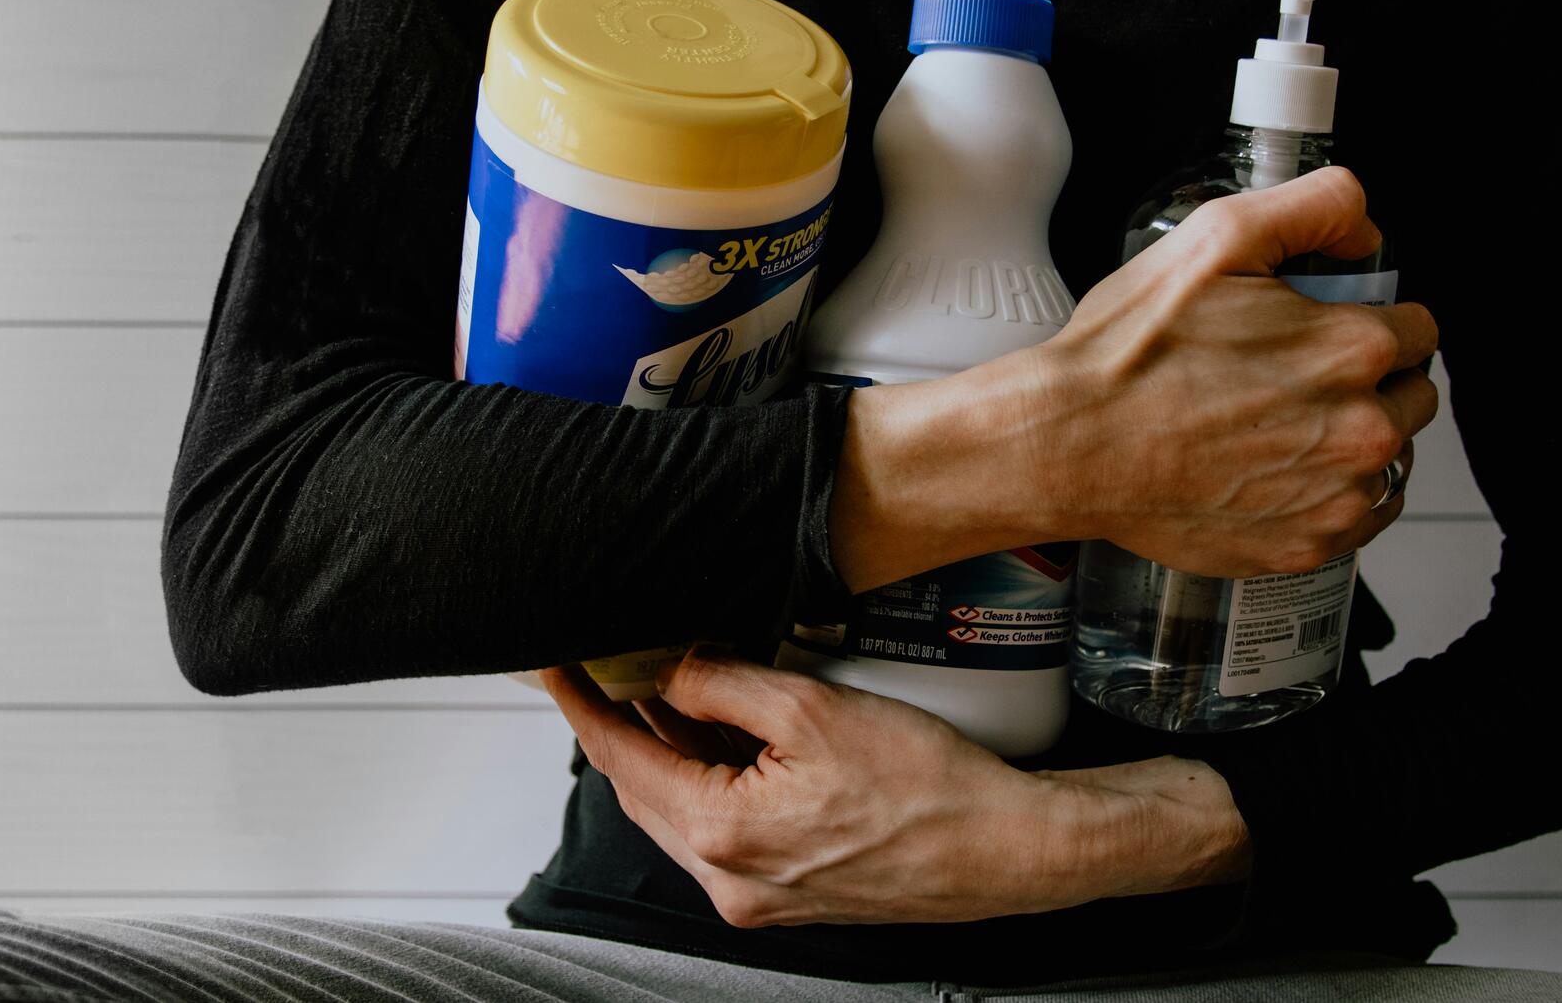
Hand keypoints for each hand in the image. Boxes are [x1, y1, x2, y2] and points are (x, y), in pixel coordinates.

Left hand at [539, 650, 1246, 926]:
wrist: (1007, 850)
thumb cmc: (929, 786)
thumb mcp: (812, 709)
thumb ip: (722, 686)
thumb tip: (668, 671)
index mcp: (722, 836)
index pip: (623, 758)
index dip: (583, 705)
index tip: (553, 666)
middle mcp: (728, 882)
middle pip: (646, 790)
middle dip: (625, 724)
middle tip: (611, 664)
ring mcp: (758, 896)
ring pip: (684, 810)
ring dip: (672, 751)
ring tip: (672, 686)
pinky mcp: (788, 895)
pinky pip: (725, 830)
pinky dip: (713, 779)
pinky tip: (727, 736)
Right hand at [830, 167, 1436, 589]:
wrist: (1069, 445)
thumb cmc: (1130, 352)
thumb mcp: (1218, 237)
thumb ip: (1315, 206)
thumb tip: (1366, 227)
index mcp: (1353, 349)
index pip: (1419, 328)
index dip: (1370, 318)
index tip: (1322, 327)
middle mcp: (1362, 430)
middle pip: (1412, 396)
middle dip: (1368, 380)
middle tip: (1290, 375)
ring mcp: (1336, 498)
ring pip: (1387, 460)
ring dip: (1350, 439)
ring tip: (1273, 425)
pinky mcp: (1305, 548)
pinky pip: (1355, 519)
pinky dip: (1326, 496)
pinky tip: (1272, 472)